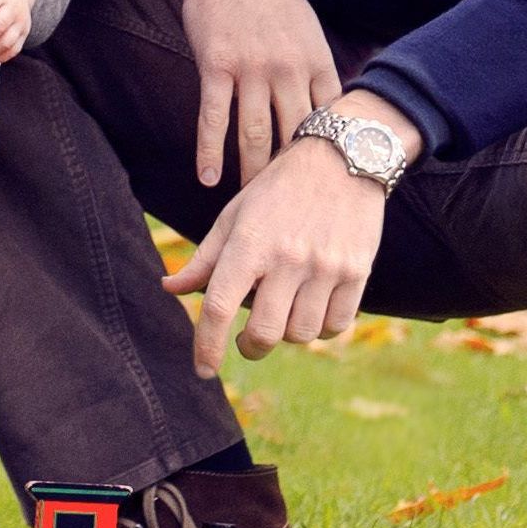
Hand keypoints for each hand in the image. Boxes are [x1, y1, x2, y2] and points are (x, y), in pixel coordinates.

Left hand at [162, 96, 409, 370]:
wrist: (342, 158)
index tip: (203, 369)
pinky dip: (321, 328)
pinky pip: (336, 325)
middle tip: (247, 341)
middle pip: (264, 333)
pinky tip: (312, 309)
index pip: (218, 306)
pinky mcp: (357, 271)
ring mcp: (326, 267)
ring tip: (284, 311)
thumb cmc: (278, 189)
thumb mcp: (235, 215)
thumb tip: (169, 288)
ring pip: (301, 334)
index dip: (206, 344)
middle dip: (250, 347)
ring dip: (288, 334)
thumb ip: (204, 259)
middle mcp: (288, 257)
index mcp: (249, 242)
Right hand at [172, 0, 341, 186]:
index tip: (328, 186)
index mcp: (316, 60)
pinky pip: (213, 117)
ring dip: (252, 174)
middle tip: (290, 208)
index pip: (329, 120)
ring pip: (255, 134)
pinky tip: (207, 177)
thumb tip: (331, 109)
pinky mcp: (216, 65)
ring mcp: (251, 68)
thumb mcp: (307, 27)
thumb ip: (316, 68)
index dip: (329, 155)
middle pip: (294, 136)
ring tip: (249, 204)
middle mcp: (288, 68)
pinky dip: (209, 151)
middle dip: (292, 176)